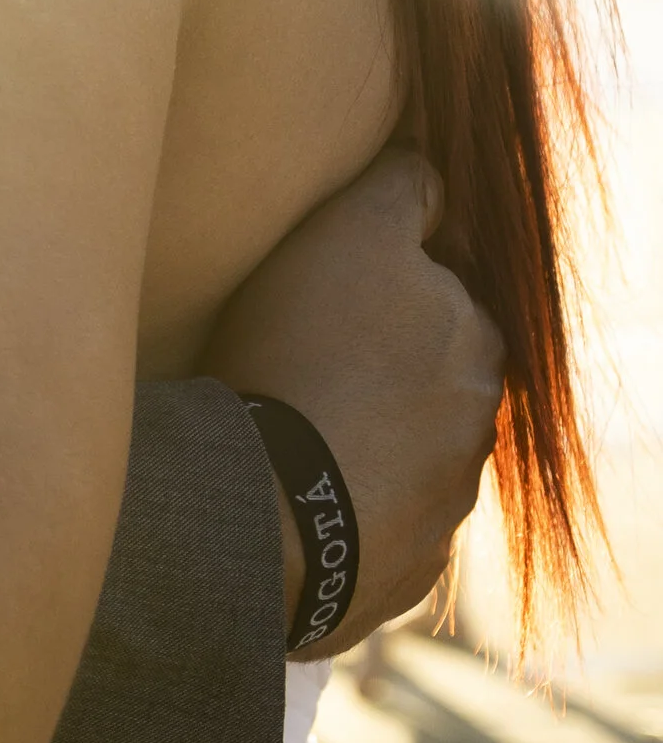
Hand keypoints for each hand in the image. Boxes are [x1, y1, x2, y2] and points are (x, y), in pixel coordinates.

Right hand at [201, 149, 504, 650]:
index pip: (447, 302)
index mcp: (477, 348)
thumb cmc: (302, 356)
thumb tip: (430, 168)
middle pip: (432, 388)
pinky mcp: (399, 575)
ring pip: (407, 462)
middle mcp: (476, 432)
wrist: (266, 512)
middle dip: (386, 377)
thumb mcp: (348, 234)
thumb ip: (402, 189)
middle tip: (305, 368)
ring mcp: (442, 511)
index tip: (332, 299)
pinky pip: (373, 532)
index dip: (391, 292)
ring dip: (365, 447)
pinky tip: (289, 497)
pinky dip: (343, 513)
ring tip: (290, 439)